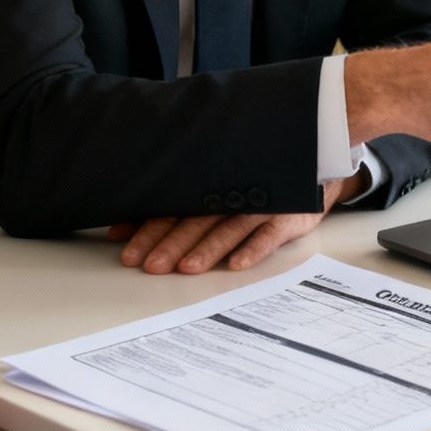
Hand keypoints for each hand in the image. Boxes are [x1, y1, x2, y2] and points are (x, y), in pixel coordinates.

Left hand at [108, 173, 361, 273]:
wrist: (311, 163)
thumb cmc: (252, 179)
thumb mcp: (212, 187)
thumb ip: (170, 205)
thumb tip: (119, 228)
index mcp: (208, 188)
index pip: (172, 210)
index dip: (148, 229)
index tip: (126, 249)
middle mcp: (230, 194)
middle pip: (195, 221)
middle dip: (170, 243)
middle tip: (149, 265)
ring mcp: (260, 205)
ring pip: (228, 228)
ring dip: (207, 248)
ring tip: (187, 267)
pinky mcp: (287, 216)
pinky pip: (269, 234)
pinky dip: (253, 249)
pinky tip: (237, 265)